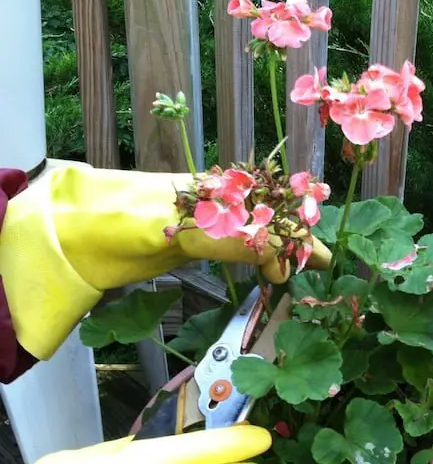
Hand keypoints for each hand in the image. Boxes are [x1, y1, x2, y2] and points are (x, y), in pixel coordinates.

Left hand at [0, 161, 330, 360]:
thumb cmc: (126, 218)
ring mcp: (207, 224)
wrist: (78, 231)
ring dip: (281, 253)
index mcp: (222, 192)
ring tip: (302, 270)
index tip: (322, 262)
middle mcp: (221, 204)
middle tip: (322, 266)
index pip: (274, 213)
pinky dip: (257, 262)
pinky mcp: (193, 243)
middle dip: (298, 242)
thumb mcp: (187, 228)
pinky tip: (267, 271)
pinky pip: (235, 250)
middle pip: (270, 221)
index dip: (300, 235)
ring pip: (256, 236)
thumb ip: (236, 242)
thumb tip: (281, 263)